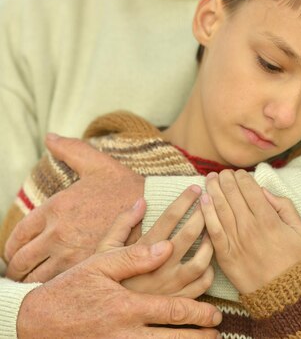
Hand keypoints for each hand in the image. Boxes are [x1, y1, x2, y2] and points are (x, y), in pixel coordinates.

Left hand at [5, 133, 143, 281]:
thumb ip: (70, 150)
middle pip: (20, 264)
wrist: (158, 209)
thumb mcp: (98, 164)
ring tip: (37, 283)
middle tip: (23, 272)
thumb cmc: (126, 187)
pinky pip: (58, 289)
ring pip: (35, 281)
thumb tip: (50, 137)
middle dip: (17, 270)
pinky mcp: (89, 272)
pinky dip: (53, 291)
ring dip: (32, 283)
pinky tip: (60, 288)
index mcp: (55, 207)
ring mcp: (72, 256)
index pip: (17, 238)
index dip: (12, 250)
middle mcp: (58, 234)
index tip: (16, 255)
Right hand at [16, 236, 221, 338]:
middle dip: (199, 332)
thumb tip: (160, 234)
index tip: (217, 313)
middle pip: (173, 334)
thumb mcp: (99, 262)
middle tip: (218, 331)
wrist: (41, 320)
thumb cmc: (72, 287)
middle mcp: (128, 328)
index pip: (172, 308)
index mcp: (129, 303)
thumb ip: (132, 250)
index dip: (198, 311)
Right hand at [98, 186, 213, 297]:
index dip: (185, 200)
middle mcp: (158, 268)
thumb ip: (123, 224)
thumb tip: (142, 201)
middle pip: (190, 235)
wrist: (92, 320)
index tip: (195, 187)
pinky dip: (208, 273)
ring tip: (214, 231)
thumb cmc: (97, 283)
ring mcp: (169, 288)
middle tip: (211, 202)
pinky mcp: (175, 306)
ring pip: (201, 262)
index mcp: (141, 251)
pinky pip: (201, 287)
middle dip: (203, 214)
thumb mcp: (104, 251)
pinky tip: (208, 263)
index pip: (169, 217)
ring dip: (211, 244)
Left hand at [200, 170, 300, 293]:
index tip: (239, 173)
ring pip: (220, 208)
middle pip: (233, 195)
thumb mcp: (299, 229)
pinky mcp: (225, 255)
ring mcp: (236, 241)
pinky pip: (213, 230)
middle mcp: (250, 227)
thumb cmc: (294, 260)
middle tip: (222, 172)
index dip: (242, 177)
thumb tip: (263, 191)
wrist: (284, 295)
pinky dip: (207, 213)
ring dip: (213, 189)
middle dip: (226, 179)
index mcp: (268, 219)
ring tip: (209, 178)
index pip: (250, 189)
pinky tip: (203, 200)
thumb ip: (284, 206)